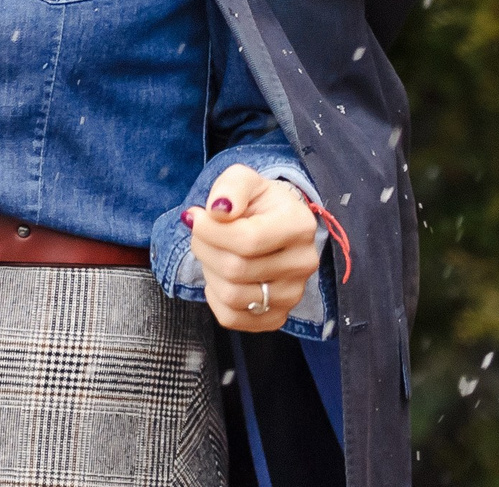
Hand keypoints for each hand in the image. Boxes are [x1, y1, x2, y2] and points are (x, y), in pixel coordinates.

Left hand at [189, 165, 320, 334]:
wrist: (273, 224)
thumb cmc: (256, 201)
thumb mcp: (243, 180)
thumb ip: (231, 187)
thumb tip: (219, 210)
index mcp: (299, 226)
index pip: (248, 240)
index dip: (210, 231)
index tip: (195, 216)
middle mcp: (303, 263)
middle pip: (236, 269)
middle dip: (204, 248)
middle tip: (201, 233)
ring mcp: (294, 294)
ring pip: (232, 296)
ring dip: (209, 271)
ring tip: (214, 253)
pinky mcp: (278, 316)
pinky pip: (233, 318)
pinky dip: (215, 298)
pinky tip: (220, 276)